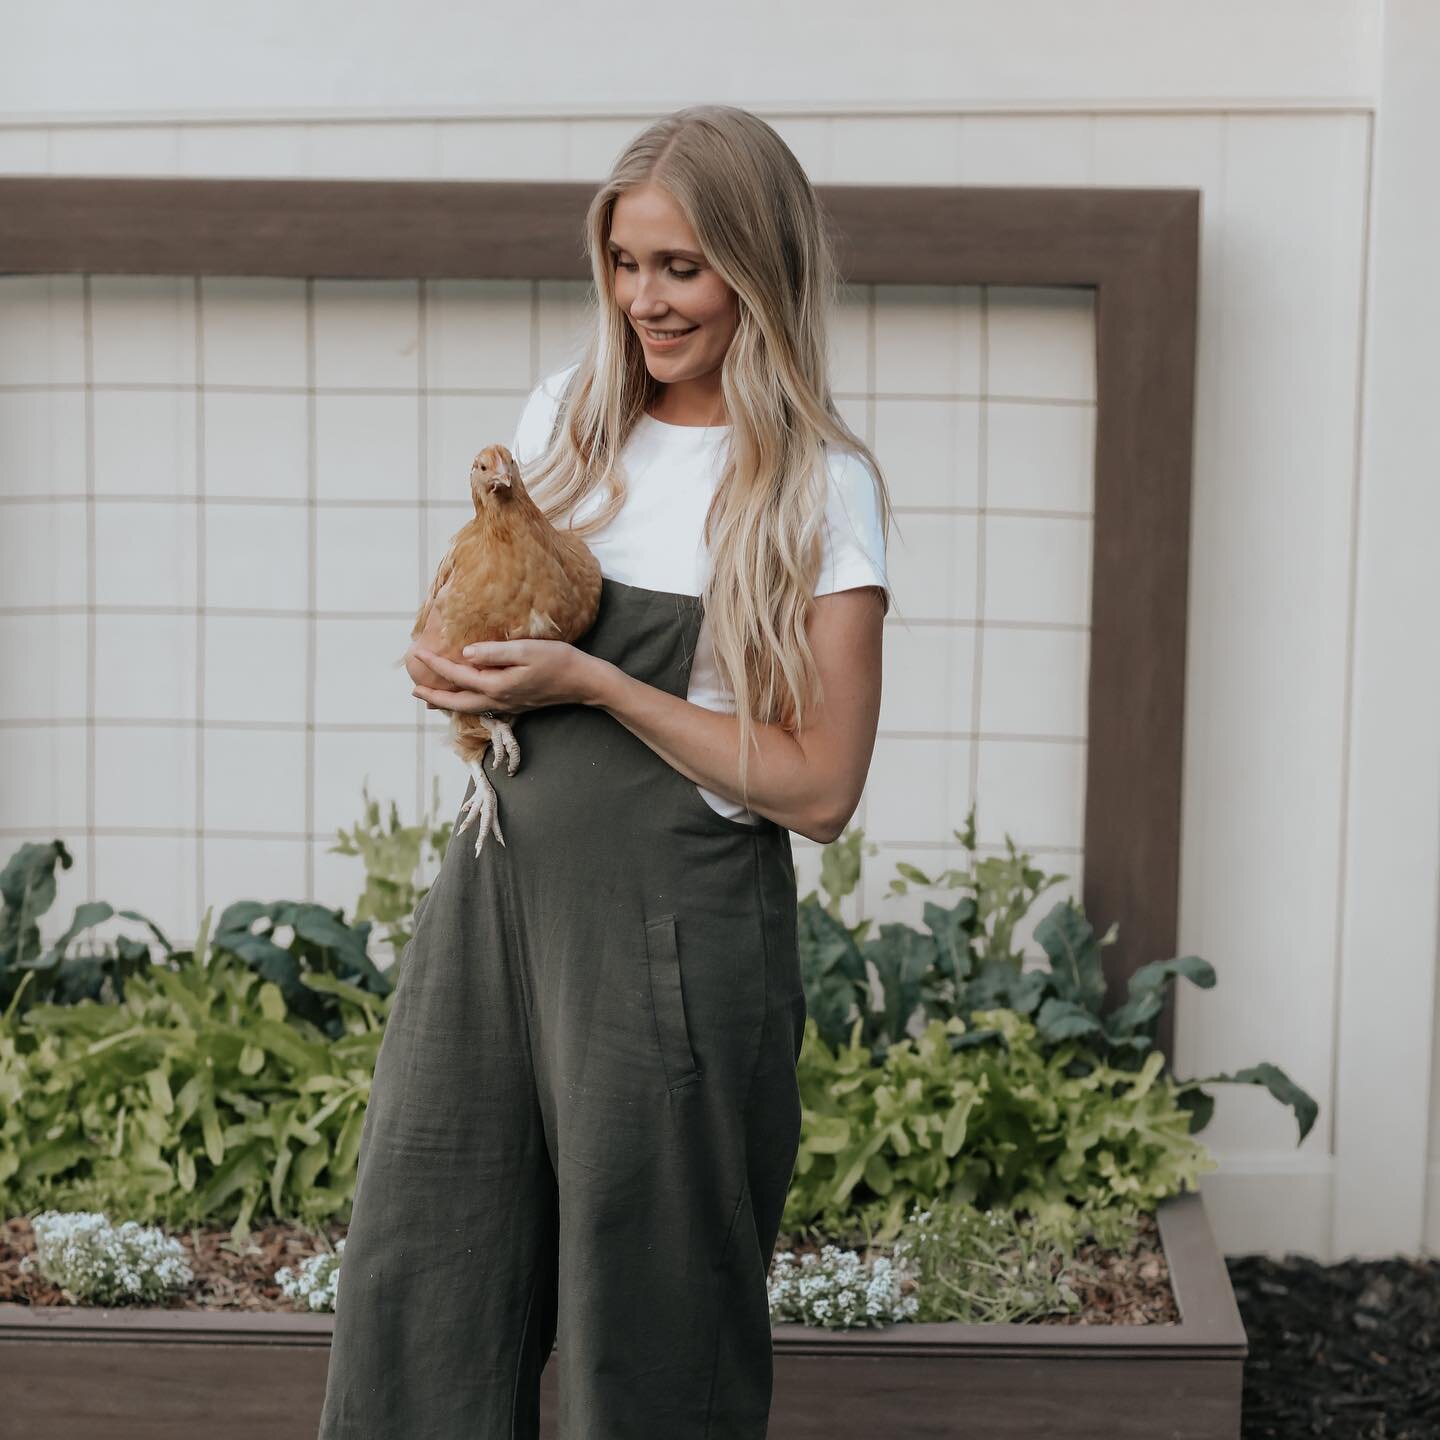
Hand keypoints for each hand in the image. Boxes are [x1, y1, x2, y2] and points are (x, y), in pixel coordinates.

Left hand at [409, 640, 607, 714]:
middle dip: (434, 696)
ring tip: (431, 698)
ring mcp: (508, 705)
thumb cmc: (558, 661)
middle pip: (457, 702)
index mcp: (497, 685)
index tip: (418, 653)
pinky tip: (466, 697)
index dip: (436, 664)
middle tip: (414, 691)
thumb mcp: (526, 650)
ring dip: (448, 703)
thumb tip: (465, 654)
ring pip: (469, 707)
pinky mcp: (516, 704)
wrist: (584, 682)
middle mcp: (499, 699)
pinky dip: (466, 703)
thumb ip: (494, 652)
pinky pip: (482, 706)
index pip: (458, 674)